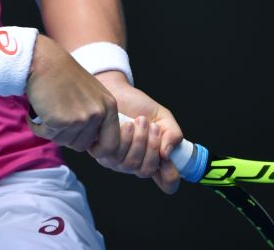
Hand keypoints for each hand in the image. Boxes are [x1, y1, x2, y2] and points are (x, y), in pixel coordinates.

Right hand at [25, 36, 119, 152]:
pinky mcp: (60, 121)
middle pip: (82, 145)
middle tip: (56, 120)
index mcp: (108, 107)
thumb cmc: (63, 75)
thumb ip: (96, 115)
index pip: (111, 144)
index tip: (85, 145)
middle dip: (66, 136)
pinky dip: (38, 127)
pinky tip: (36, 113)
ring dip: (51, 131)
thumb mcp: (90, 93)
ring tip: (46, 112)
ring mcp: (80, 118)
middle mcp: (97, 114)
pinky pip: (47, 135)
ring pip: (63, 141)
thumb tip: (92, 142)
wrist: (44, 60)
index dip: (98, 149)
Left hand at [88, 71, 182, 193]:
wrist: (117, 90)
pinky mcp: (101, 151)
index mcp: (152, 159)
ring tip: (140, 120)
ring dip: (140, 140)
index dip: (170, 177)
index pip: (166, 183)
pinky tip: (126, 124)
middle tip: (154, 127)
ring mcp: (116, 161)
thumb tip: (167, 154)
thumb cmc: (139, 106)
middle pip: (147, 171)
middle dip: (153, 148)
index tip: (169, 160)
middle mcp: (134, 164)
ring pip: (131, 163)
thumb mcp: (164, 118)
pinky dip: (125, 138)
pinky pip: (115, 154)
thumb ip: (173, 134)